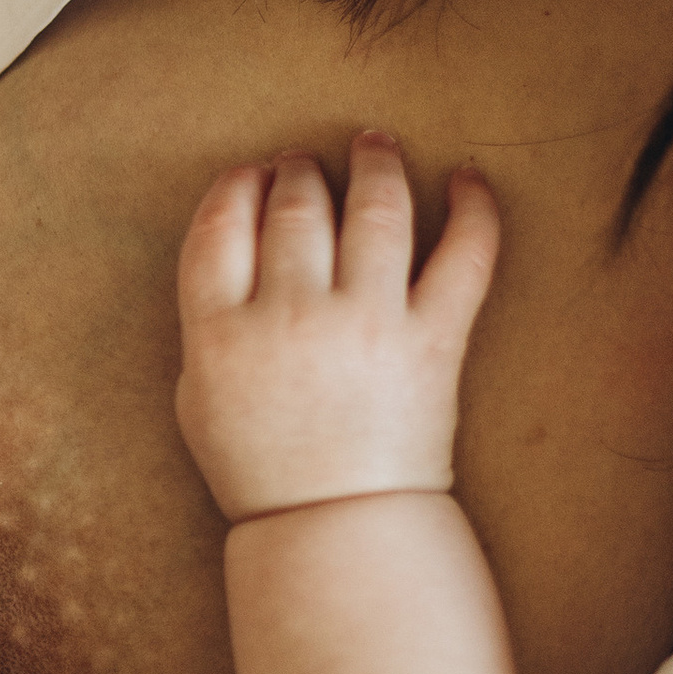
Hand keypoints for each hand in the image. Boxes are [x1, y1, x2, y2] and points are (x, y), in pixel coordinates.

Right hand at [174, 132, 498, 522]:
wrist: (334, 528)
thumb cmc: (261, 466)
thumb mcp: (198, 395)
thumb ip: (208, 318)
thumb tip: (239, 237)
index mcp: (219, 332)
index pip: (221, 222)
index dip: (237, 185)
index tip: (252, 176)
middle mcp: (291, 316)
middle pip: (294, 204)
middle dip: (299, 171)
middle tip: (306, 164)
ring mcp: (366, 324)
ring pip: (374, 206)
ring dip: (375, 163)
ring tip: (375, 145)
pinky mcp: (433, 341)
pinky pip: (465, 255)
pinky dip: (474, 208)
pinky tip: (468, 178)